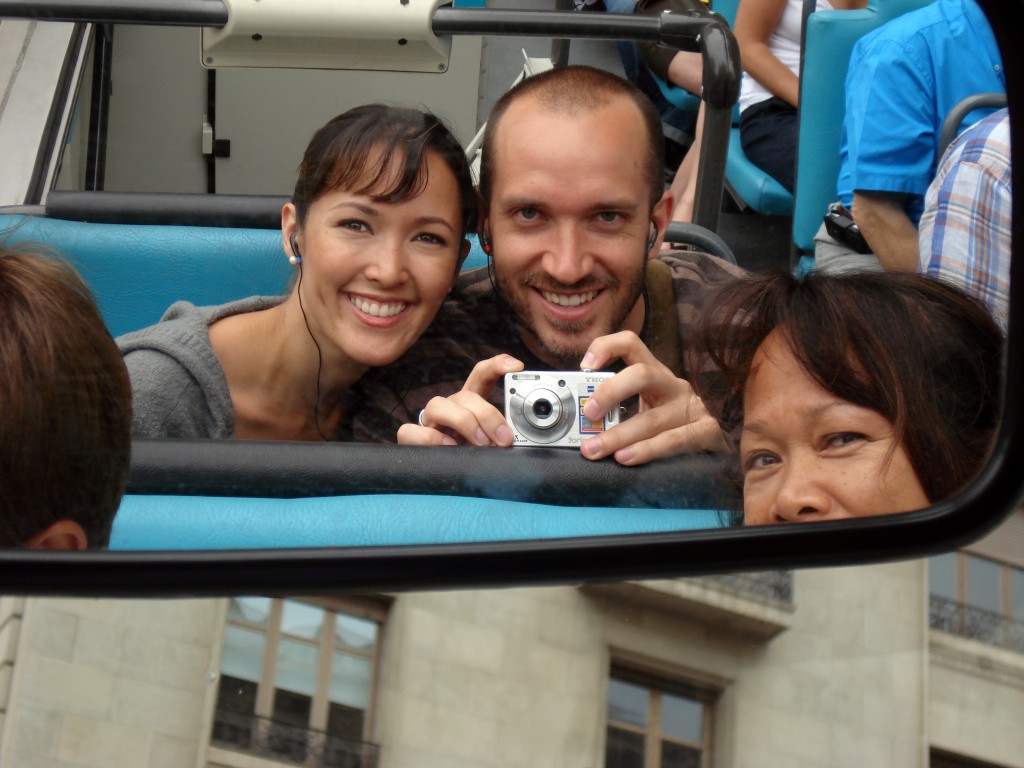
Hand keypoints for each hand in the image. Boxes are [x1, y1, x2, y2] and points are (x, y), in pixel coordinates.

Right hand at [397, 354, 523, 446]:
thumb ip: (503, 437)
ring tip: (481, 443)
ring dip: (463, 422)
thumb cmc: (469, 455)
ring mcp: (429, 422)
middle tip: (504, 438)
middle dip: (487, 414)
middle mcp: (449, 408)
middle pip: (465, 395)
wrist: (442, 476)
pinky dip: (431, 438)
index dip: (497, 365)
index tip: (517, 366)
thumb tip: (522, 440)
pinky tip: (449, 448)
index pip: (480, 375)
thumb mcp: (490, 444)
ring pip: (437, 405)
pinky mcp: (411, 438)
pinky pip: (412, 431)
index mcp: (469, 405)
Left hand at [576, 331, 727, 465]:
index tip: (583, 367)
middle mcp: (673, 385)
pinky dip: (648, 450)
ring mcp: (692, 407)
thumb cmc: (669, 427)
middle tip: (588, 413)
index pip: (631, 344)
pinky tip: (626, 459)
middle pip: (641, 374)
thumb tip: (576, 422)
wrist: (714, 447)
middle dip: (610, 392)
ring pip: (652, 418)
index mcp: (654, 374)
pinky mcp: (707, 431)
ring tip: (594, 449)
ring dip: (618, 436)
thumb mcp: (642, 410)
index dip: (605, 347)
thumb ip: (614, 411)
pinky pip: (675, 440)